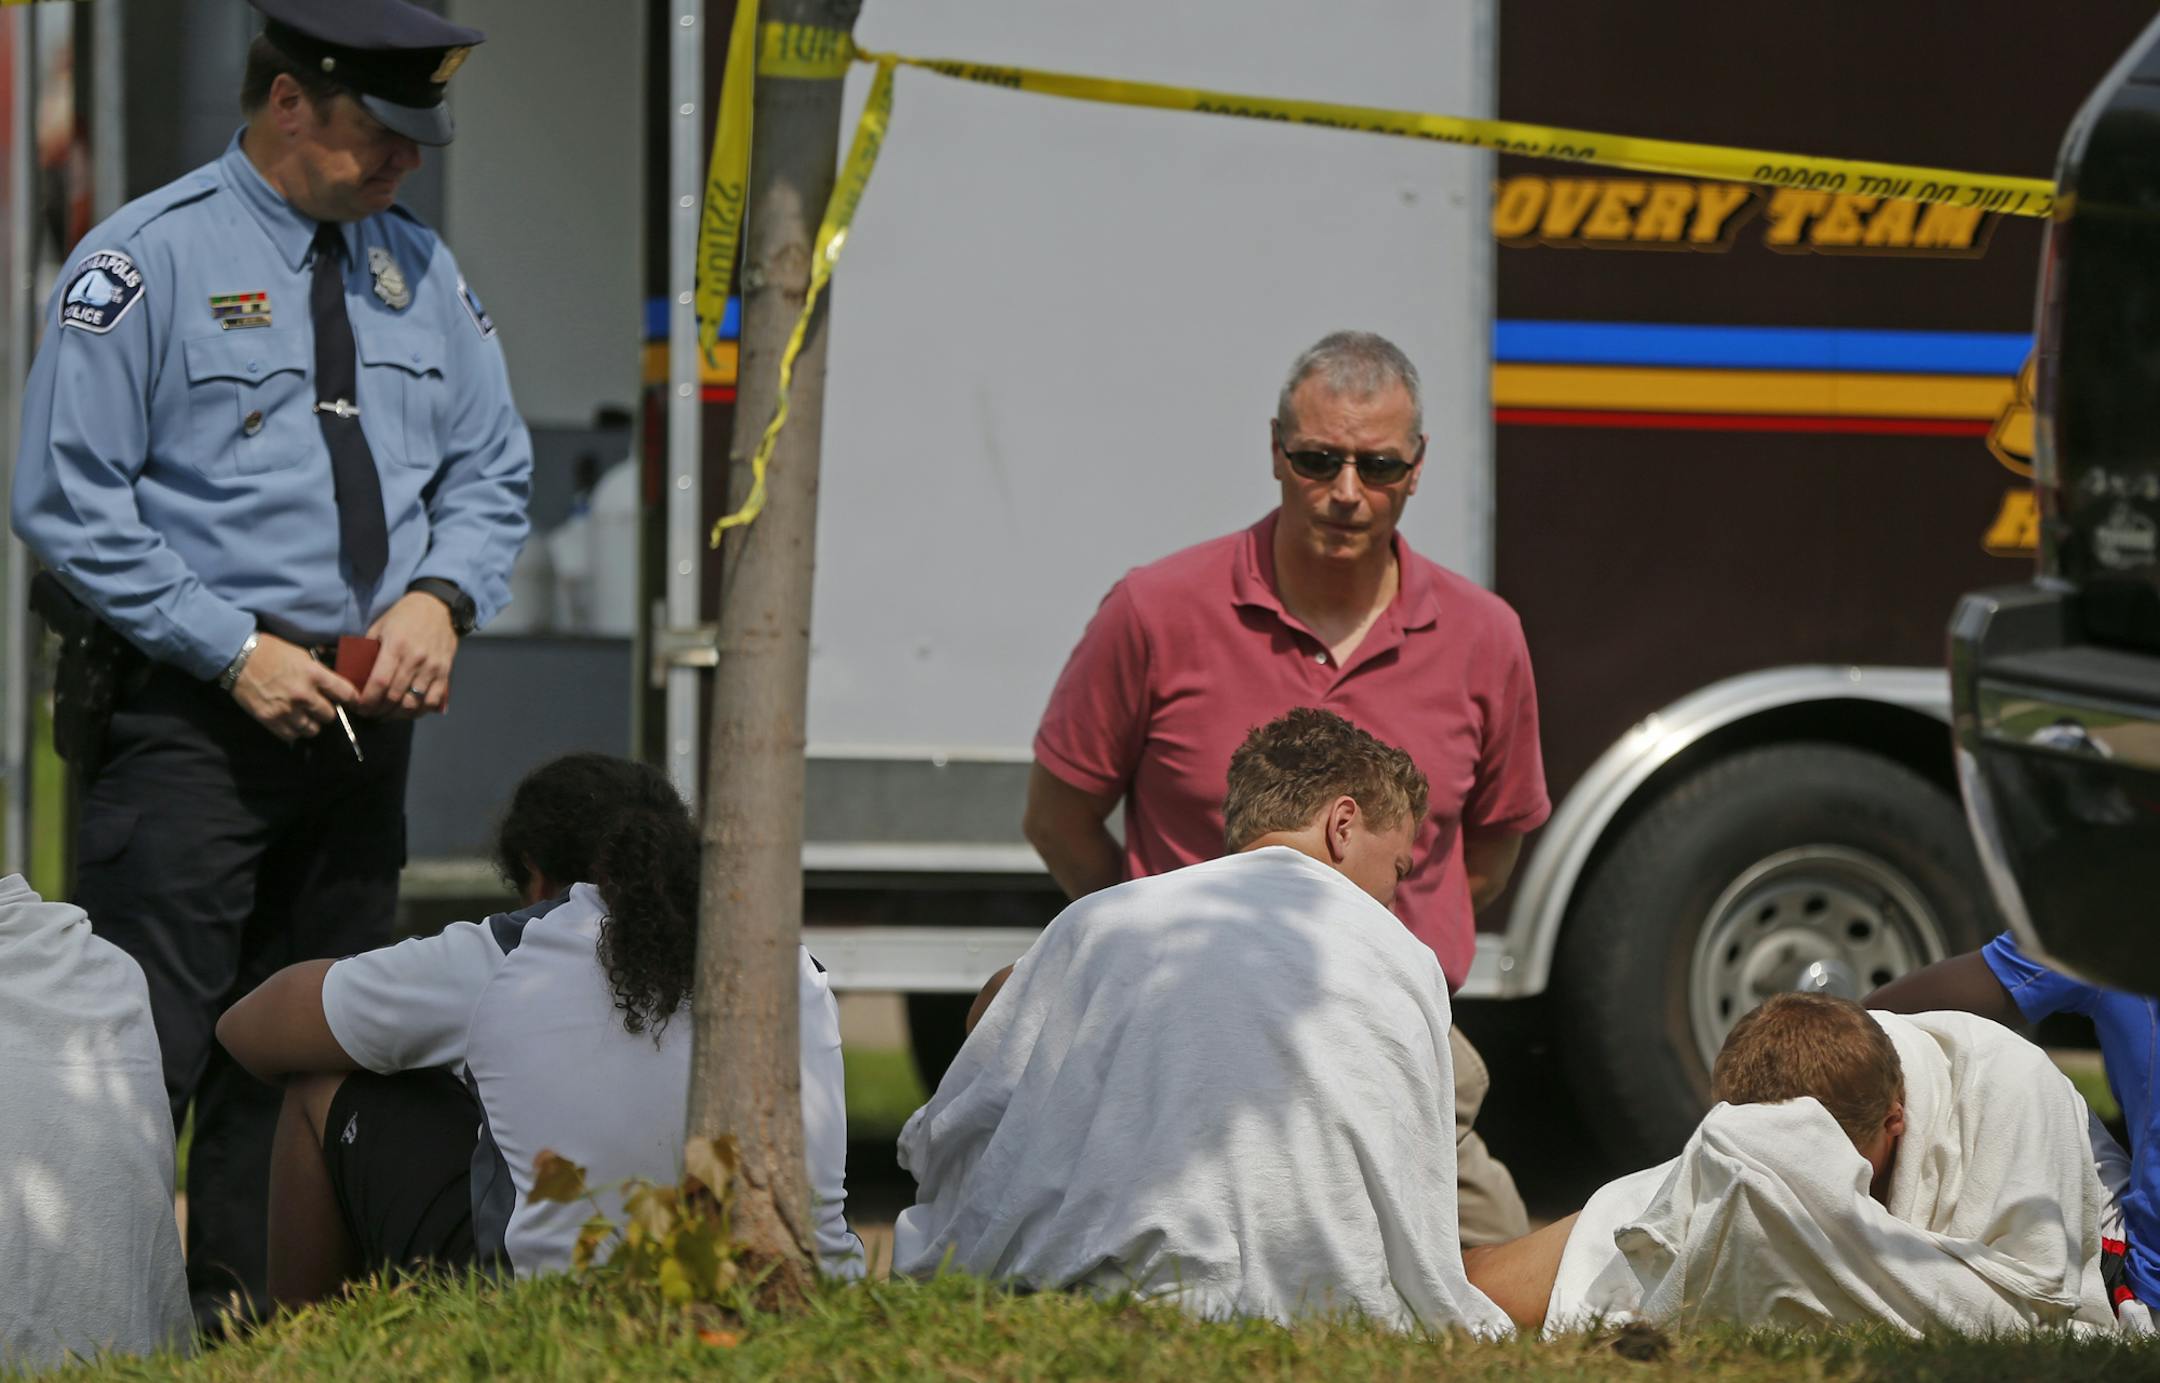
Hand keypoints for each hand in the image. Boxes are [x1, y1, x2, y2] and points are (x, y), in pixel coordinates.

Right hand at [231, 634, 359, 743]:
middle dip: (326, 712)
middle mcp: (303, 695)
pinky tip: (291, 722)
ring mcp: (286, 709)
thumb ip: (319, 673)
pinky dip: (293, 732)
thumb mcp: (302, 655)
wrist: (238, 656)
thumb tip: (334, 686)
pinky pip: (291, 736)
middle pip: (329, 716)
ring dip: (311, 724)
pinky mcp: (270, 719)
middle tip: (319, 707)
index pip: (346, 694)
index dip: (353, 700)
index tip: (354, 703)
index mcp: (314, 674)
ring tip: (305, 717)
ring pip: (312, 730)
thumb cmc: (271, 651)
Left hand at [357, 591, 457, 718]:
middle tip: (370, 713)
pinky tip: (409, 711)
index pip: (380, 682)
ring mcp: (432, 667)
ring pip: (413, 703)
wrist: (438, 606)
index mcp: (396, 645)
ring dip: (397, 714)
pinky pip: (433, 700)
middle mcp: (415, 658)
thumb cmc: (405, 616)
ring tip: (386, 714)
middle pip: (395, 696)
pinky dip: (420, 711)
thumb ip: (369, 650)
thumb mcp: (380, 627)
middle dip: (378, 710)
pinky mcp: (445, 672)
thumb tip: (355, 674)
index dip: (368, 700)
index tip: (359, 707)